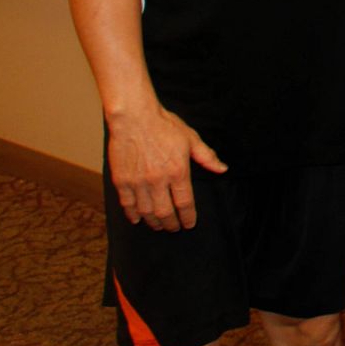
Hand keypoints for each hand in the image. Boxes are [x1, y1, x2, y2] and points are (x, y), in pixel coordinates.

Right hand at [104, 104, 226, 230]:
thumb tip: (222, 169)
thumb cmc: (164, 125)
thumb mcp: (191, 138)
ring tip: (159, 226)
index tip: (190, 224)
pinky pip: (127, 204)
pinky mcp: (121, 180)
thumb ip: (207, 157)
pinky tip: (137, 219)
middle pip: (165, 212)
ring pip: (146, 212)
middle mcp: (157, 180)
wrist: (134, 117)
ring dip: (154, 222)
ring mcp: (138, 182)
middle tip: (174, 228)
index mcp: (177, 171)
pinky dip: (133, 215)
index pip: (185, 203)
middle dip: (172, 224)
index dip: (188, 217)